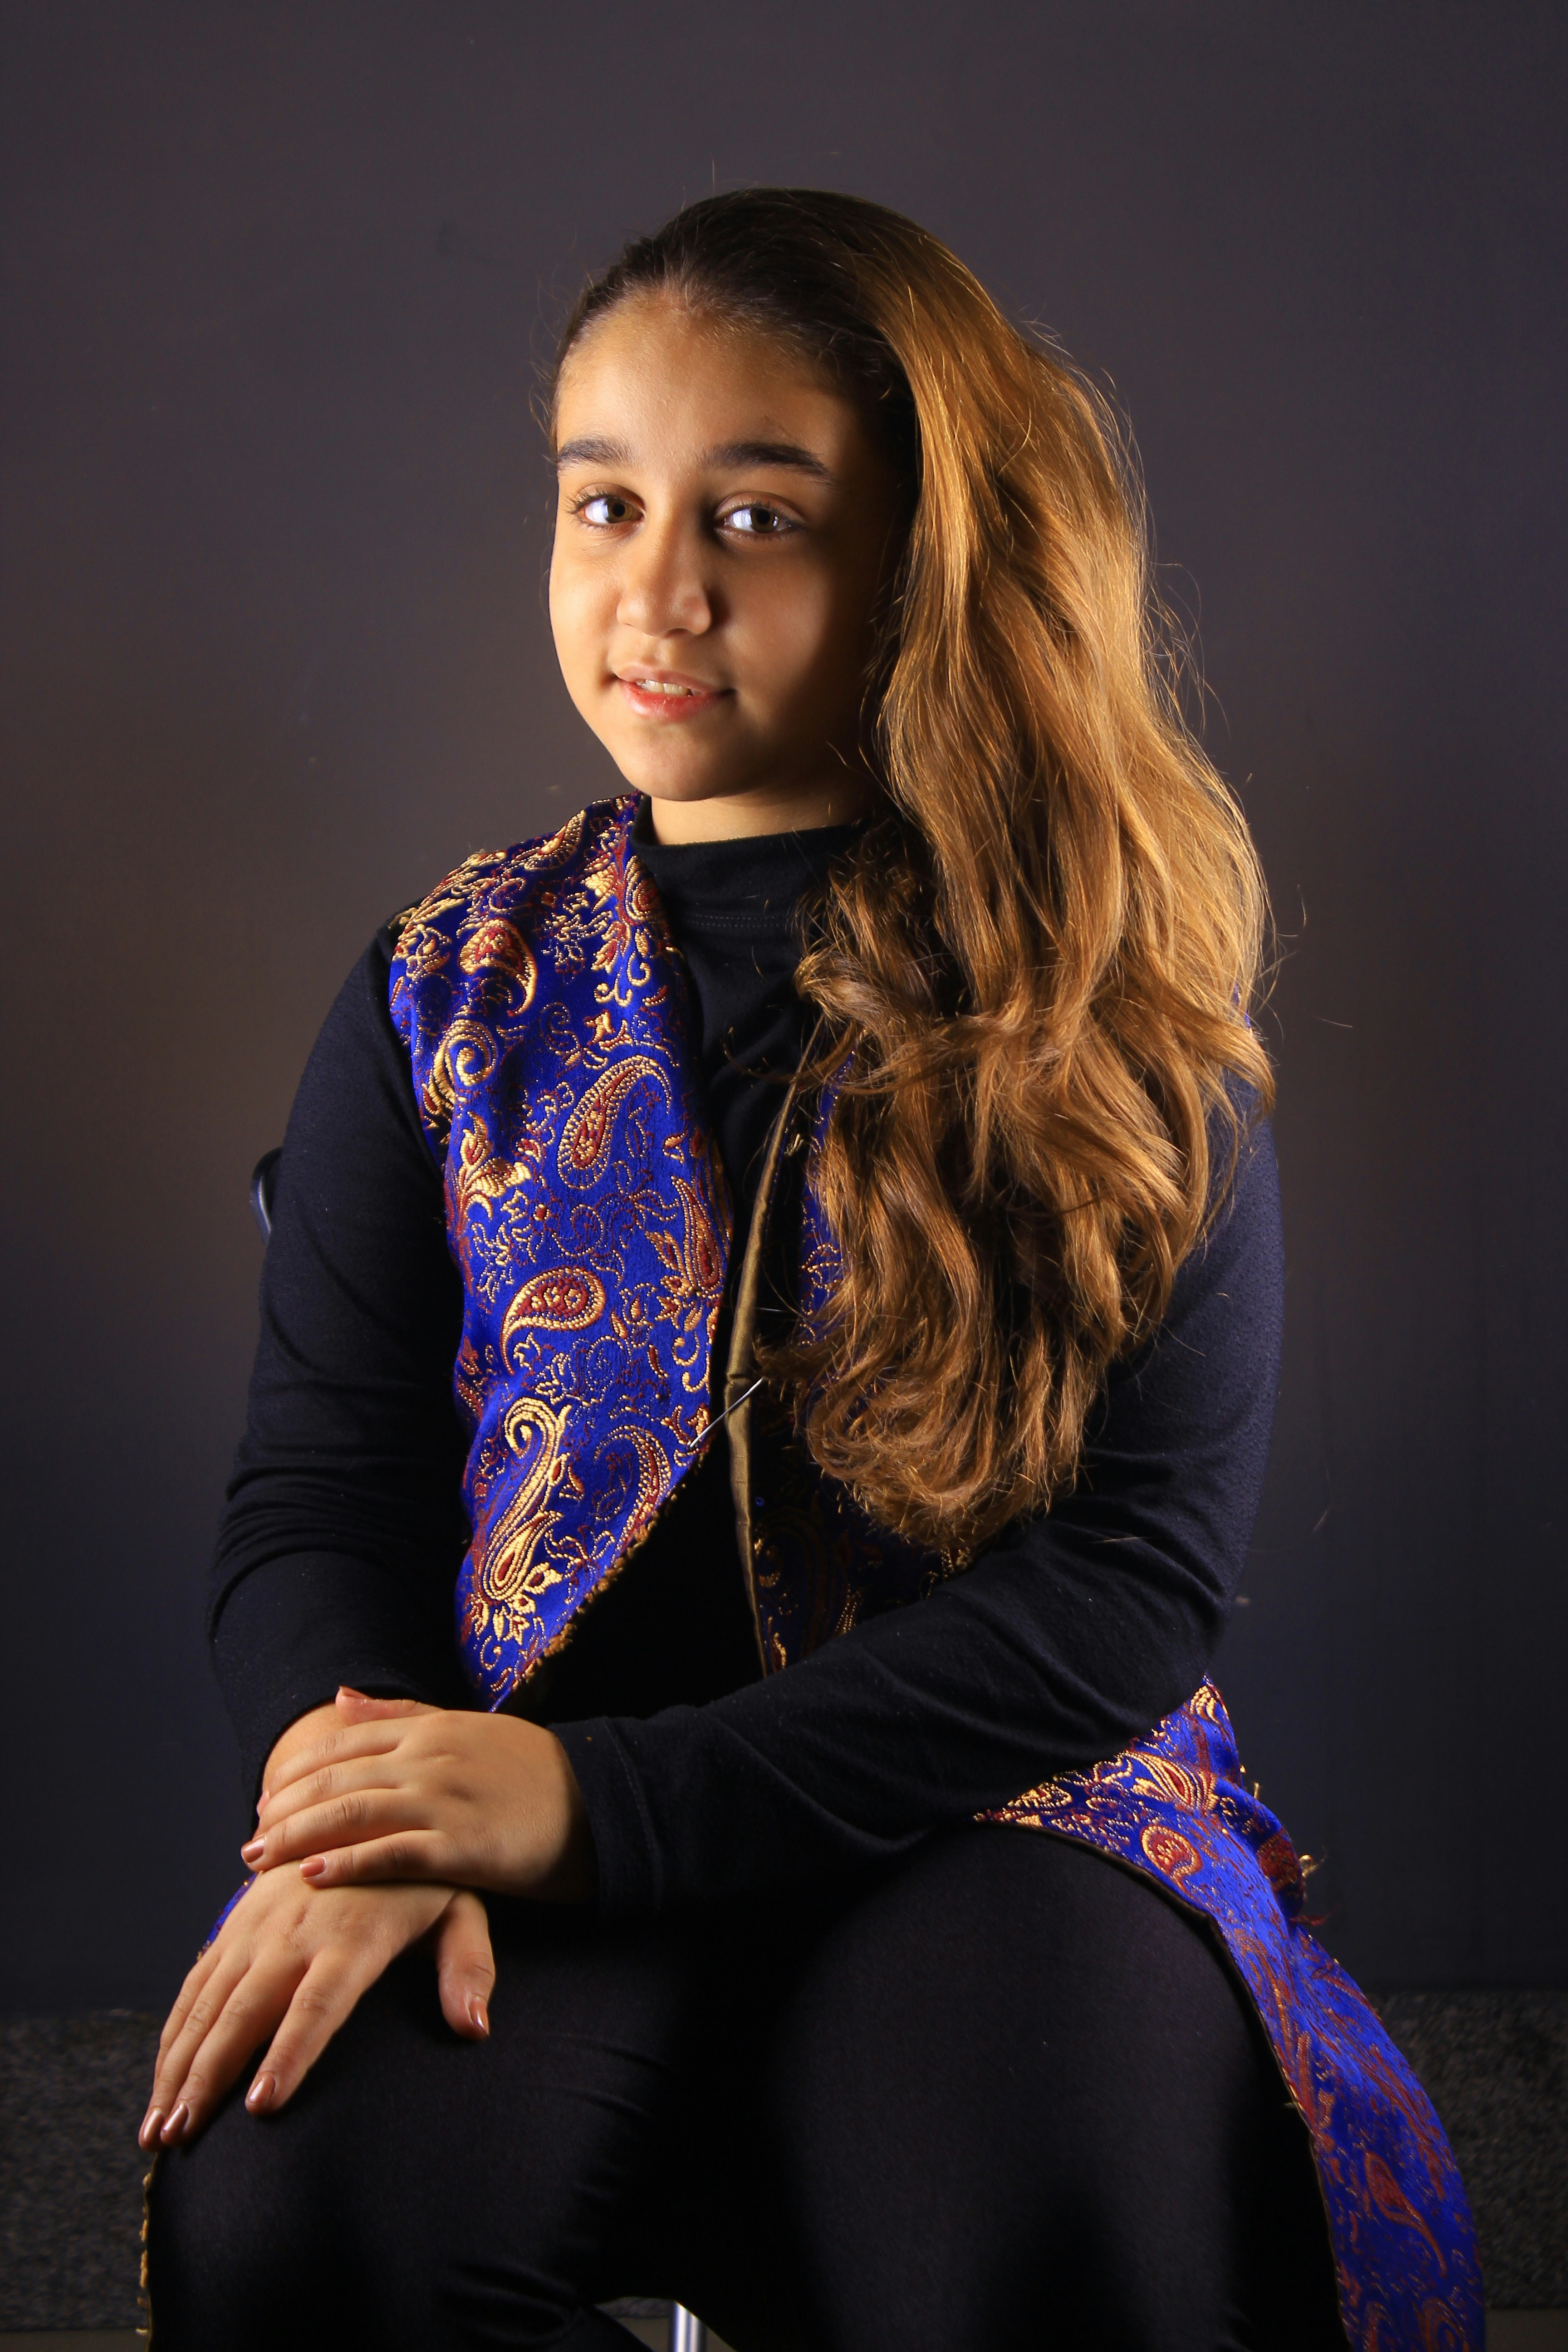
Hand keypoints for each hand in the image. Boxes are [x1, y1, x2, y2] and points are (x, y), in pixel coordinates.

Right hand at [140, 1865, 492, 2148]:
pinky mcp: (234, 1924)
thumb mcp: (460, 1908)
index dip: (290, 2054)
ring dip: (178, 2067)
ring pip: (208, 2004)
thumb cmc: (421, 1874)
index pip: (318, 2005)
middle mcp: (295, 1932)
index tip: (262, 2106)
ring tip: (158, 2130)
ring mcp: (257, 1927)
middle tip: (180, 2137)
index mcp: (353, 1936)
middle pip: (246, 2012)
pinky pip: (196, 1984)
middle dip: (208, 2077)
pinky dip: (173, 2035)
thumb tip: (475, 2028)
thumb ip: (468, 1966)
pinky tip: (161, 2082)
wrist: (364, 1804)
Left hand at [242, 1687, 594, 1903]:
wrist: (601, 1802)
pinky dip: (348, 1864)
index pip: (346, 1742)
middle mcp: (432, 1757)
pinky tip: (313, 1876)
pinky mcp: (464, 1845)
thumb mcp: (467, 1728)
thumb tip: (340, 1696)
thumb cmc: (531, 1772)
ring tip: (260, 1858)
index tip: (267, 1798)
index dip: (300, 1771)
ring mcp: (447, 1799)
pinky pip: (393, 1853)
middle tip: (249, 1836)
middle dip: (287, 1808)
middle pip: (340, 1778)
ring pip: (355, 1813)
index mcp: (433, 1728)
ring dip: (300, 1836)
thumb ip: (401, 1713)